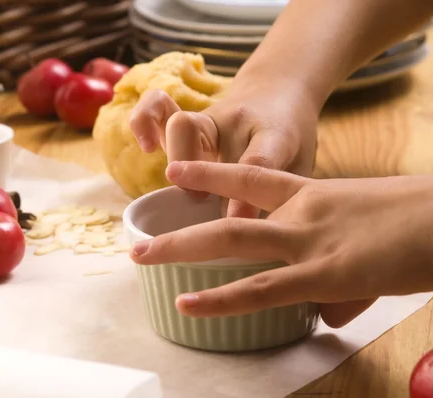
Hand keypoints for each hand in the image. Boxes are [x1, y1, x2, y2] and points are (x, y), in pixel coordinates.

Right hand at [128, 77, 318, 216]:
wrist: (280, 90)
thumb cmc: (290, 141)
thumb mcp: (300, 167)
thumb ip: (282, 199)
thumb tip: (253, 246)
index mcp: (275, 134)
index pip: (259, 161)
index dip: (244, 197)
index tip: (236, 223)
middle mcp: (238, 123)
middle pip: (215, 140)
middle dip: (201, 174)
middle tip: (202, 201)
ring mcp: (210, 118)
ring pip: (183, 125)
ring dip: (177, 157)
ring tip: (176, 180)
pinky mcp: (187, 119)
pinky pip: (157, 107)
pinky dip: (144, 121)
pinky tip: (146, 146)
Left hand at [130, 161, 432, 327]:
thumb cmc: (420, 223)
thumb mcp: (370, 243)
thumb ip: (341, 283)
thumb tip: (327, 317)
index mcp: (314, 194)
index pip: (252, 177)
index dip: (212, 172)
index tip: (177, 170)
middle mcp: (302, 212)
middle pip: (228, 209)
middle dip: (181, 228)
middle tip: (138, 238)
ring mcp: (309, 240)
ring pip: (231, 240)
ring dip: (181, 250)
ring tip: (140, 259)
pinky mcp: (324, 273)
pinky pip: (262, 287)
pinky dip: (222, 297)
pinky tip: (189, 303)